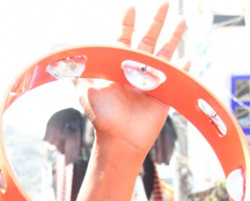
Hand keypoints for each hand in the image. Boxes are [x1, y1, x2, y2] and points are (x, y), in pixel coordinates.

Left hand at [77, 4, 185, 159]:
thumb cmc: (102, 114)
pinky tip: (188, 57)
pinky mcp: (165, 93)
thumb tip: (62, 54)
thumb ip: (78, 70)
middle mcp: (135, 70)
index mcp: (117, 66)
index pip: (124, 39)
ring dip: (173, 38)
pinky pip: (176, 76)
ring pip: (165, 54)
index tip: (131, 8)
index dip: (127, 24)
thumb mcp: (86, 88)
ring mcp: (151, 81)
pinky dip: (183, 67)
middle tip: (165, 4)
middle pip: (148, 40)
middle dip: (156, 22)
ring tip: (182, 20)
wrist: (120, 138)